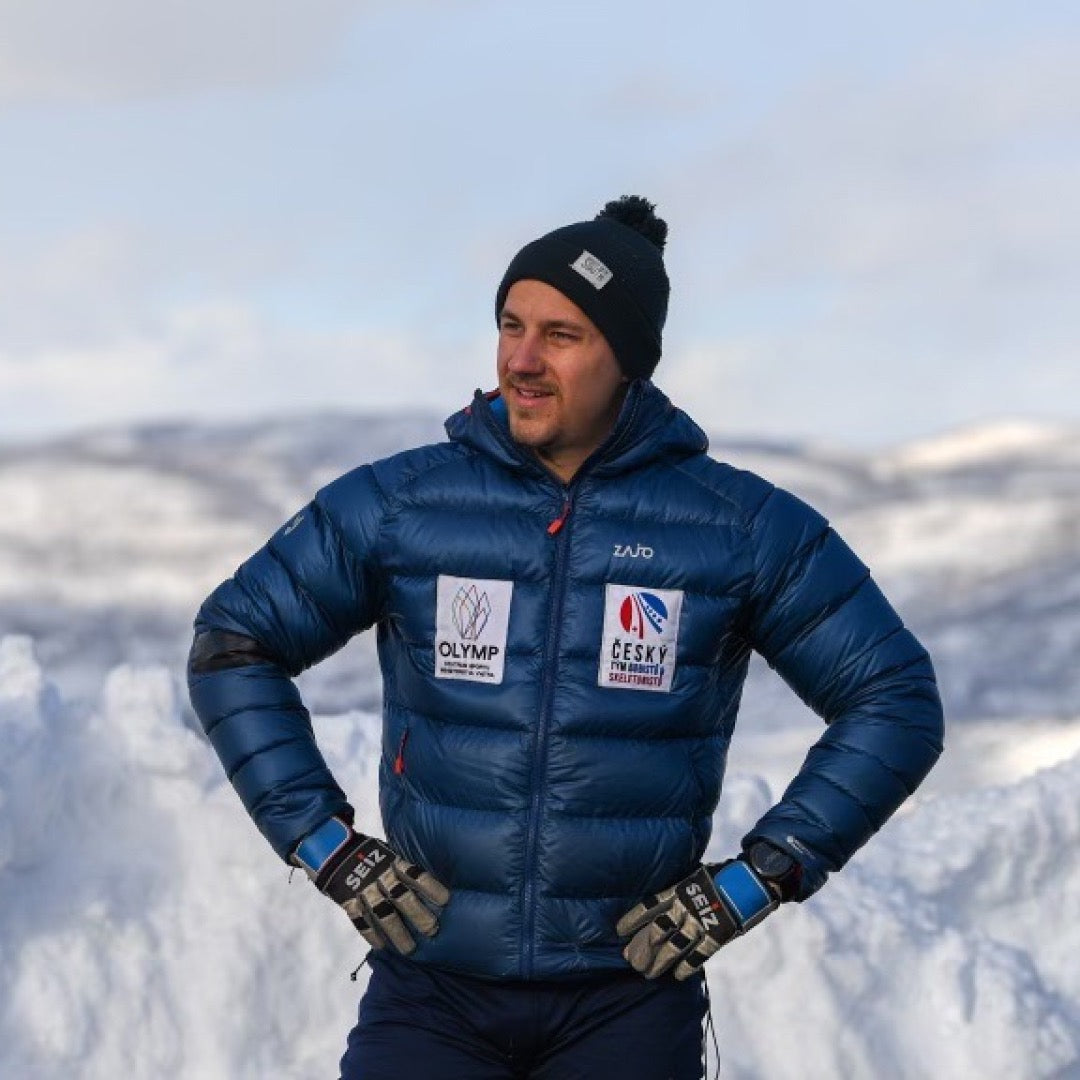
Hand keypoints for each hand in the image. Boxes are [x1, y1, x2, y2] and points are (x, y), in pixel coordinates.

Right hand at [293, 818, 449, 954]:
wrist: (328, 846)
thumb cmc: (363, 851)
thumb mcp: (384, 850)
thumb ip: (398, 865)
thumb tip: (422, 881)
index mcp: (391, 860)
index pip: (415, 874)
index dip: (430, 887)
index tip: (445, 900)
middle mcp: (379, 875)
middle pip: (402, 897)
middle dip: (418, 915)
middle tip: (432, 930)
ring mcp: (362, 888)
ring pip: (383, 913)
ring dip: (397, 932)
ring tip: (409, 949)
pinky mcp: (347, 899)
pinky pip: (359, 919)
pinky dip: (370, 933)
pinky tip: (381, 946)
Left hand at [616, 842, 796, 979]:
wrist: (754, 878)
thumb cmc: (724, 875)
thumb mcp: (697, 876)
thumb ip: (681, 890)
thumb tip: (662, 902)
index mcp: (680, 888)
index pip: (650, 905)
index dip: (634, 918)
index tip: (619, 930)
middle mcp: (687, 906)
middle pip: (658, 930)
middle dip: (643, 947)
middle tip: (631, 961)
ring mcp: (703, 922)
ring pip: (674, 946)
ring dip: (659, 961)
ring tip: (647, 973)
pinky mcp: (719, 935)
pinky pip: (699, 955)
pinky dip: (688, 966)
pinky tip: (677, 976)